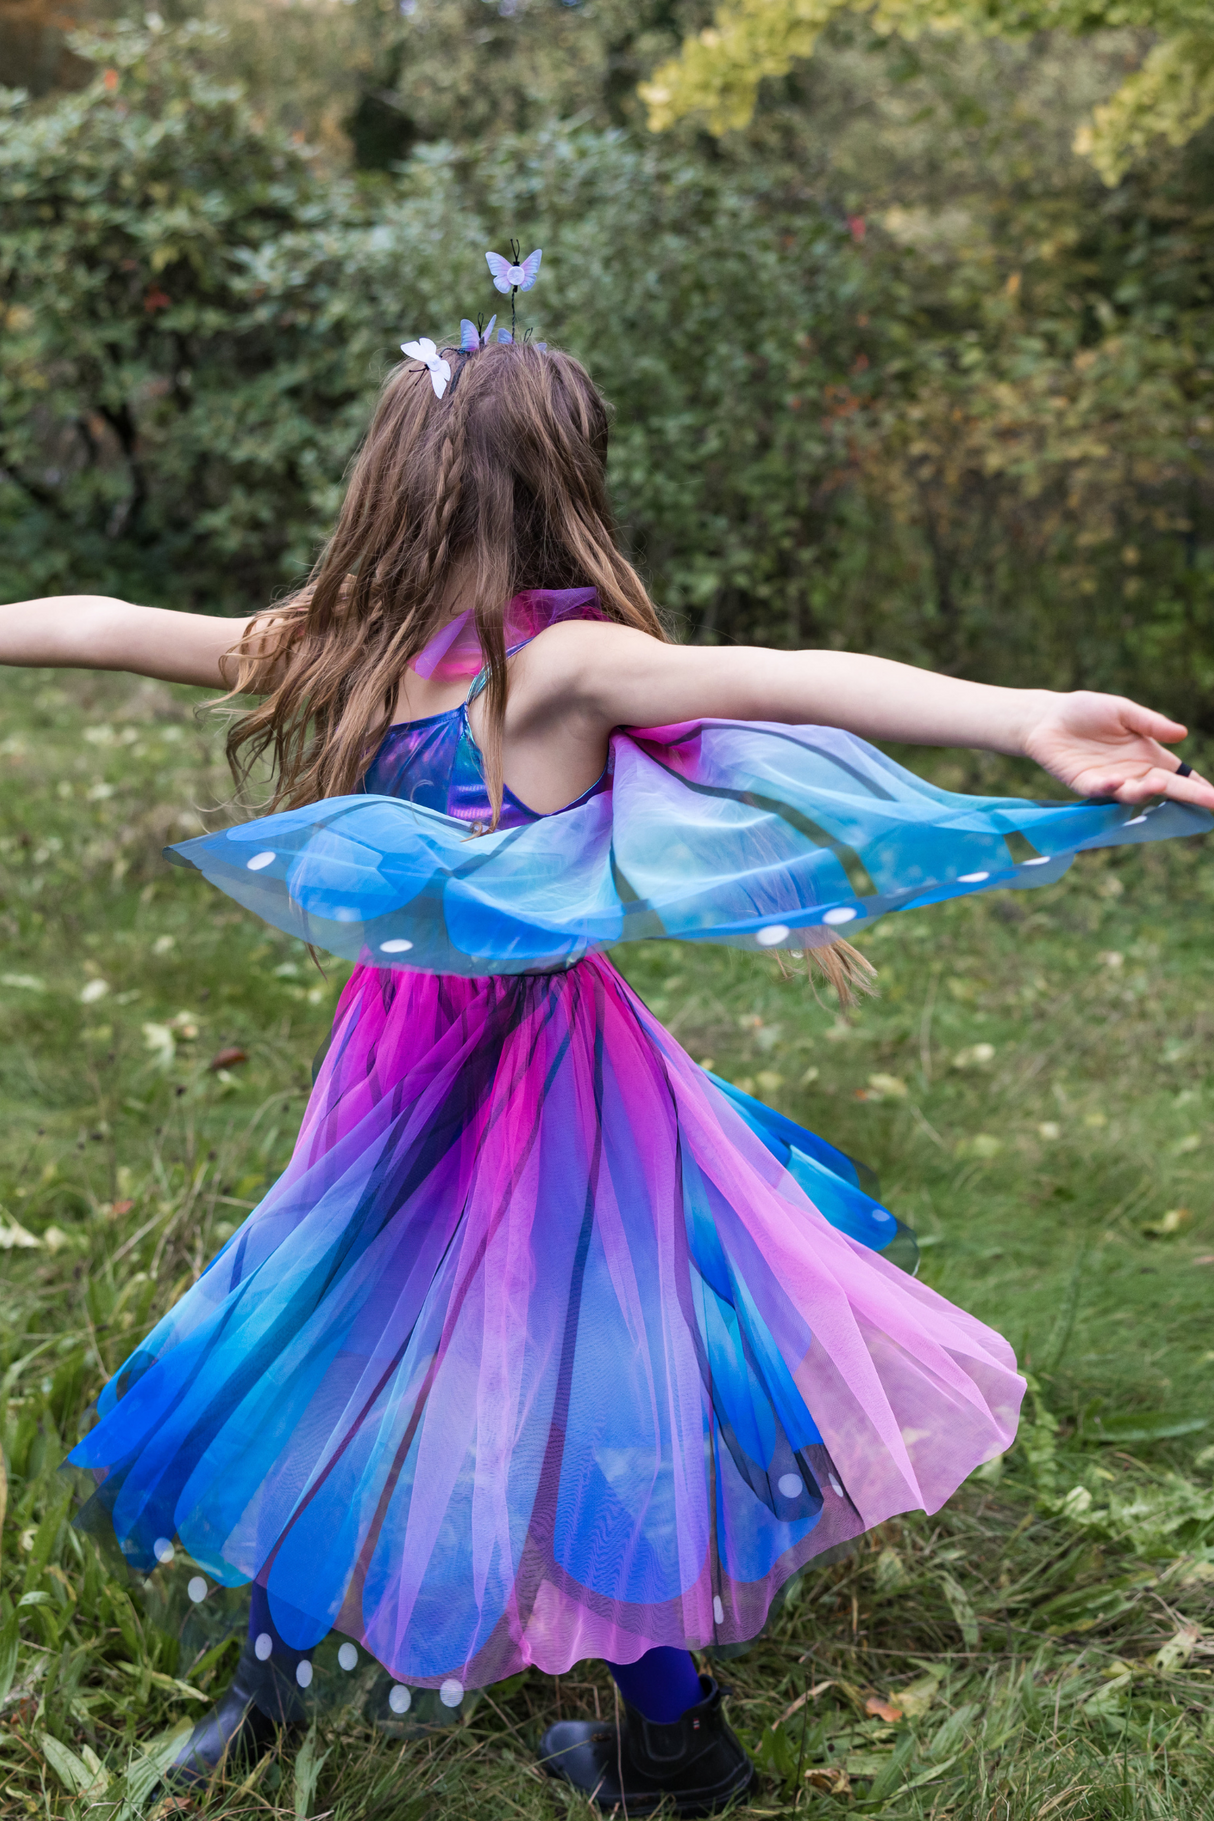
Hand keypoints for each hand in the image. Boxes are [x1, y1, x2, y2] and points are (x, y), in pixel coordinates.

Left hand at [1022, 690, 1213, 809]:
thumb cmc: (1086, 711)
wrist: (1047, 717)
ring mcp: (1110, 780)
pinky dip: (1109, 787)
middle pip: (1165, 787)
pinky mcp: (1084, 783)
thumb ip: (1151, 723)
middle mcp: (1132, 772)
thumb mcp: (1123, 711)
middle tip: (1210, 802)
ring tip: (1159, 783)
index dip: (1197, 784)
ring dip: (1147, 791)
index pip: (1179, 773)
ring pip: (1134, 793)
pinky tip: (1117, 782)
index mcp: (1147, 754)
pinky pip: (1100, 790)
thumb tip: (1182, 734)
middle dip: (1188, 795)